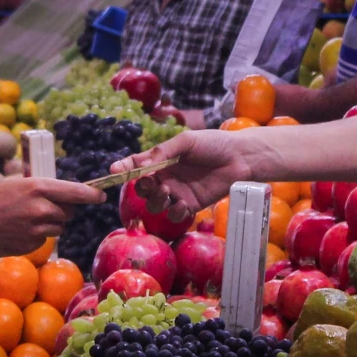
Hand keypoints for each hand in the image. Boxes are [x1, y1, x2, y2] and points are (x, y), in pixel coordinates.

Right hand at [0, 177, 103, 255]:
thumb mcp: (17, 185)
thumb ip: (41, 190)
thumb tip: (64, 196)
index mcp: (39, 188)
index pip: (77, 192)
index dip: (91, 195)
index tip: (100, 196)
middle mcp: (42, 208)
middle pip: (68, 211)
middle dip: (60, 210)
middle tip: (39, 207)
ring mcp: (37, 229)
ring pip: (57, 227)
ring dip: (48, 224)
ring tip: (24, 219)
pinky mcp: (31, 246)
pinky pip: (44, 239)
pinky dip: (36, 236)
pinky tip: (16, 230)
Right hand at [113, 130, 256, 215]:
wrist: (241, 158)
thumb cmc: (214, 144)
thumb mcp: (186, 142)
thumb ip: (164, 152)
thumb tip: (141, 165)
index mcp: (163, 159)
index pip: (137, 165)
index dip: (124, 169)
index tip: (114, 171)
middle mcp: (167, 177)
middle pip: (143, 188)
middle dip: (142, 187)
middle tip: (152, 182)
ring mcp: (178, 192)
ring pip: (156, 204)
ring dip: (157, 200)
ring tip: (168, 191)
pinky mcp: (191, 205)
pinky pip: (175, 214)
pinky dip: (175, 211)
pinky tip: (184, 202)